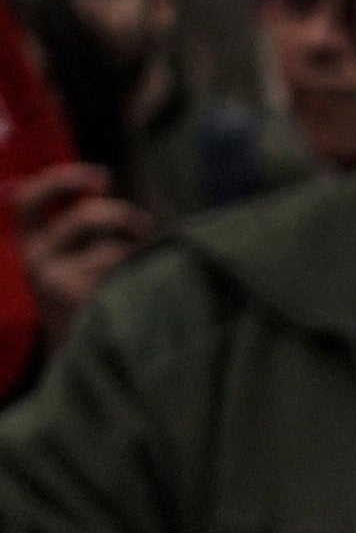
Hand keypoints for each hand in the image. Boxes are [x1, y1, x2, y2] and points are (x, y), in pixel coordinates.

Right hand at [13, 164, 148, 333]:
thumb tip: (106, 182)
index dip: (62, 179)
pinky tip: (147, 286)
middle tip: (145, 224)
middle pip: (84, 217)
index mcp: (32, 241)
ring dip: (139, 252)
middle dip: (122, 214)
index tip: (102, 177)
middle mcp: (37, 260)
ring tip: (149, 264)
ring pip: (113, 251)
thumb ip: (84, 222)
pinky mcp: (83, 306)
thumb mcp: (75, 253)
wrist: (82, 354)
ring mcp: (57, 285)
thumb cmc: (90, 292)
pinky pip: (125, 277)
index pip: (29, 198)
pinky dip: (143, 275)